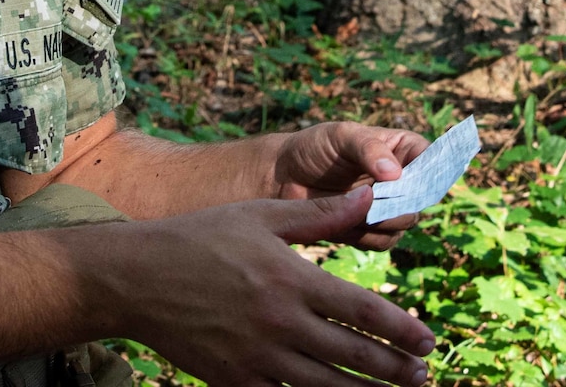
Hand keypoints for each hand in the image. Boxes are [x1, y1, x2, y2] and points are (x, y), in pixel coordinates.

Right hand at [118, 187, 433, 386]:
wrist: (137, 278)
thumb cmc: (201, 238)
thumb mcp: (261, 216)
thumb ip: (321, 214)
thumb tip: (372, 197)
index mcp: (290, 277)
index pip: (362, 310)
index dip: (401, 329)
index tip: (428, 340)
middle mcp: (279, 322)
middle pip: (352, 354)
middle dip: (395, 370)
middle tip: (423, 376)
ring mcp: (256, 357)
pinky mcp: (234, 382)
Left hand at [273, 122, 428, 248]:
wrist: (282, 178)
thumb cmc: (313, 148)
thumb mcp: (340, 136)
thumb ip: (368, 149)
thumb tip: (395, 173)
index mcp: (399, 148)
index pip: (431, 158)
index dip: (432, 171)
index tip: (416, 182)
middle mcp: (400, 179)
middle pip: (422, 197)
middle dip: (403, 201)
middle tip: (378, 199)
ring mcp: (387, 206)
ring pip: (405, 223)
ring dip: (384, 221)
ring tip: (358, 211)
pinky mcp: (371, 230)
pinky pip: (384, 241)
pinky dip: (368, 236)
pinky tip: (347, 223)